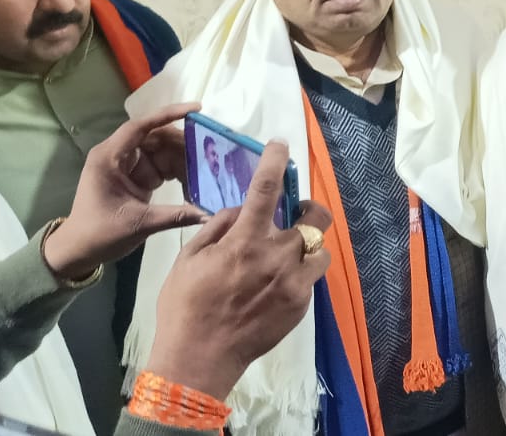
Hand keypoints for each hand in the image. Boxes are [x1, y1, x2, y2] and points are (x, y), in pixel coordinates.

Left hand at [42, 102, 209, 279]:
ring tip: (206, 171)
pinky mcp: (136, 177)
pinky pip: (161, 167)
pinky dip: (178, 173)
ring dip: (183, 161)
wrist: (79, 250)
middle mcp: (118, 155)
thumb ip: (175, 216)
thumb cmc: (100, 233)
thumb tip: (209, 214)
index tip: (195, 110)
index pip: (140, 127)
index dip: (167, 114)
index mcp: (109, 157)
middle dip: (183, 144)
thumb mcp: (139, 224)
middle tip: (210, 153)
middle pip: (155, 137)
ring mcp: (127, 166)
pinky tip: (194, 183)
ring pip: (162, 152)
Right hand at [142, 141, 332, 398]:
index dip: (276, 162)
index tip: (281, 146)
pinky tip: (277, 283)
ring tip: (287, 253)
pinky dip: (299, 273)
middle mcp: (276, 257)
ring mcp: (293, 283)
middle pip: (315, 219)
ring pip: (320, 250)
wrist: (199, 359)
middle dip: (310, 210)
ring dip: (307, 246)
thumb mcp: (188, 260)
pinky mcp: (301, 305)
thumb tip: (239, 211)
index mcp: (244, 241)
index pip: (266, 190)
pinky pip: (310, 278)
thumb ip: (217, 228)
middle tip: (295, 214)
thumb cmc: (185, 308)